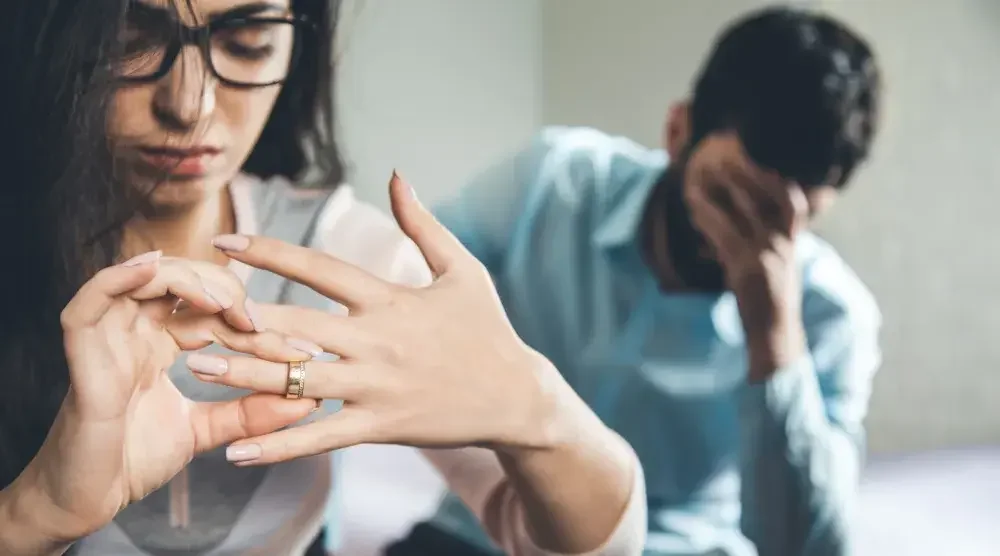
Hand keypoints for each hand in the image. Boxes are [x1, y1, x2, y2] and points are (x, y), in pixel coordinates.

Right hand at [8, 253, 315, 545]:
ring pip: (142, 278)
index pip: (212, 312)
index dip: (256, 323)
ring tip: (223, 302)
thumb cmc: (135, 460)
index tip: (302, 352)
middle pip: (181, 283)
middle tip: (261, 324)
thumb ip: (250, 413)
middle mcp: (133, 331)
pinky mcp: (83, 354)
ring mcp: (107, 338)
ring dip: (187, 279)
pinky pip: (91, 300)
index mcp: (159, 342)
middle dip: (228, 293)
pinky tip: (153, 268)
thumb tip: (306, 399)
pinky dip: (119, 278)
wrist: (87, 500)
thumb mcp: (206, 430)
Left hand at [201, 173, 575, 464]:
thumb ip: (423, 224)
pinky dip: (279, 445)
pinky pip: (320, 438)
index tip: (223, 242)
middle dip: (239, 317)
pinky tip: (238, 452)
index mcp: (390, 299)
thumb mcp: (462, 269)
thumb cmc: (487, 329)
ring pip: (298, 381)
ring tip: (197, 369)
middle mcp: (376, 341)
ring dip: (245, 374)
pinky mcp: (380, 427)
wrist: (517, 396)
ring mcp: (376, 387)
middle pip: (295, 326)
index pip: (319, 268)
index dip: (269, 252)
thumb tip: (396, 174)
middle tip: (188, 310)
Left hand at [688, 172, 809, 381]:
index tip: (764, 160)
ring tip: (706, 171)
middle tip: (727, 155)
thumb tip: (737, 229)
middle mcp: (784, 244)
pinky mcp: (747, 268)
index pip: (793, 203)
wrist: (774, 335)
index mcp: (792, 243)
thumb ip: (765, 245)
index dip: (780, 179)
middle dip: (748, 173)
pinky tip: (694, 206)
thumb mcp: (775, 268)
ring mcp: (767, 255)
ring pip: (745, 210)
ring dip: (725, 188)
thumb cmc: (770, 301)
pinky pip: (724, 234)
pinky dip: (708, 217)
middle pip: (769, 197)